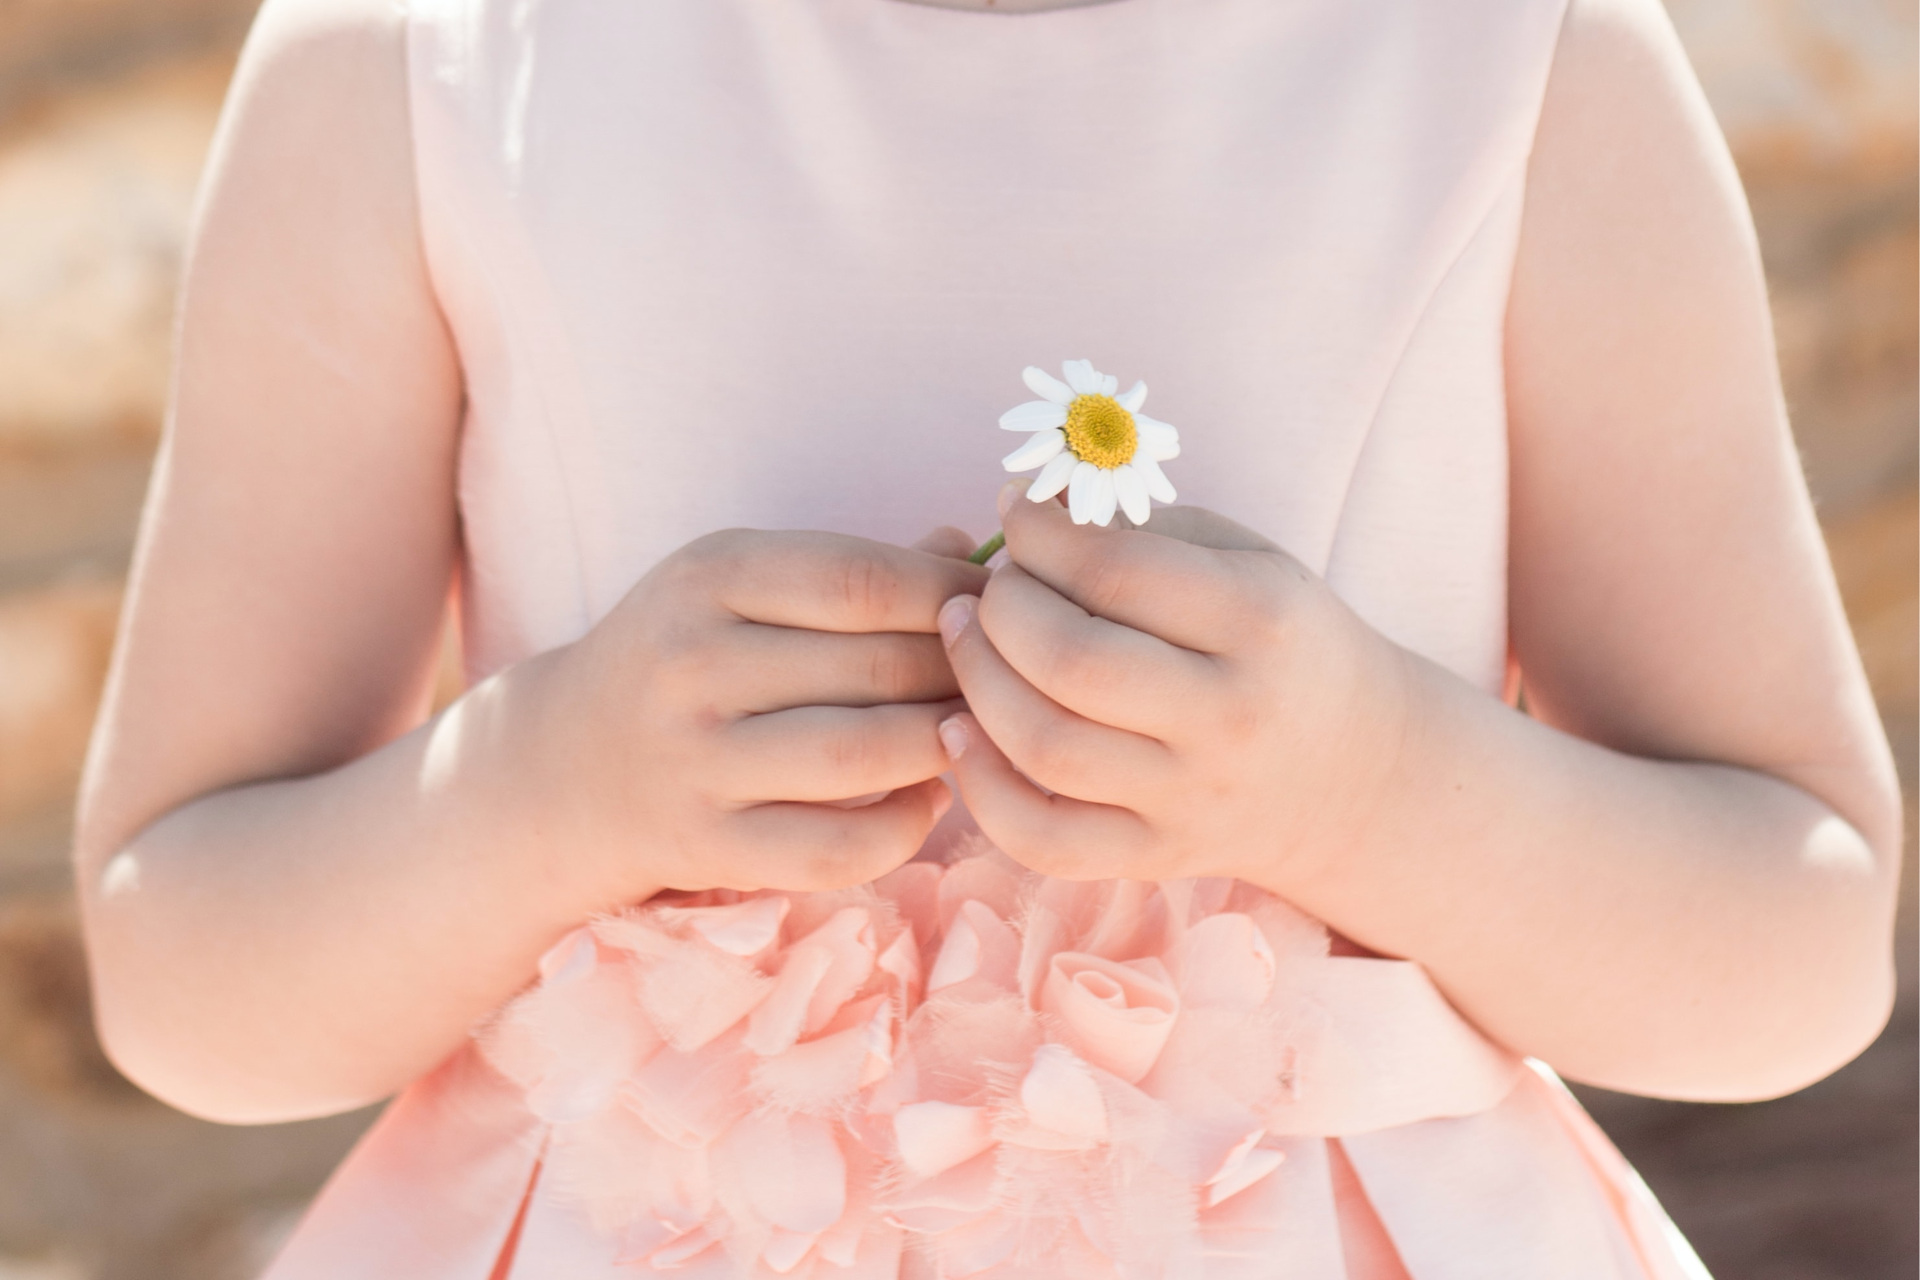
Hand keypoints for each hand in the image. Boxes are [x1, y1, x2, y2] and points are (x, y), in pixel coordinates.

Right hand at [547, 527, 988, 898]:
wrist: (560, 769)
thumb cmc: (683, 661)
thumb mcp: (739, 587)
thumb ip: (852, 570)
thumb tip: (971, 548)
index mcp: (708, 575)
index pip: (862, 578)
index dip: (951, 595)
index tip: (1000, 607)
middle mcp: (693, 663)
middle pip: (876, 667)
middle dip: (964, 674)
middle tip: (1012, 679)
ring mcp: (694, 760)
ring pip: (864, 755)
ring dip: (945, 747)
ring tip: (978, 734)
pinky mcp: (704, 845)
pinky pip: (836, 846)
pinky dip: (904, 826)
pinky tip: (929, 798)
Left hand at [937, 485, 1410, 885]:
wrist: (1357, 773)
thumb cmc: (1282, 643)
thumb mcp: (1248, 562)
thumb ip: (1143, 531)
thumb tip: (1030, 508)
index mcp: (1259, 621)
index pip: (1115, 571)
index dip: (1039, 533)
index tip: (1013, 509)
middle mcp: (1228, 717)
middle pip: (1071, 661)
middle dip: (1001, 608)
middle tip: (990, 585)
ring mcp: (1190, 799)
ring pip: (1045, 747)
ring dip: (977, 681)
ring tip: (965, 636)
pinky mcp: (1156, 856)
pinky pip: (1042, 838)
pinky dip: (981, 787)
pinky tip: (960, 730)